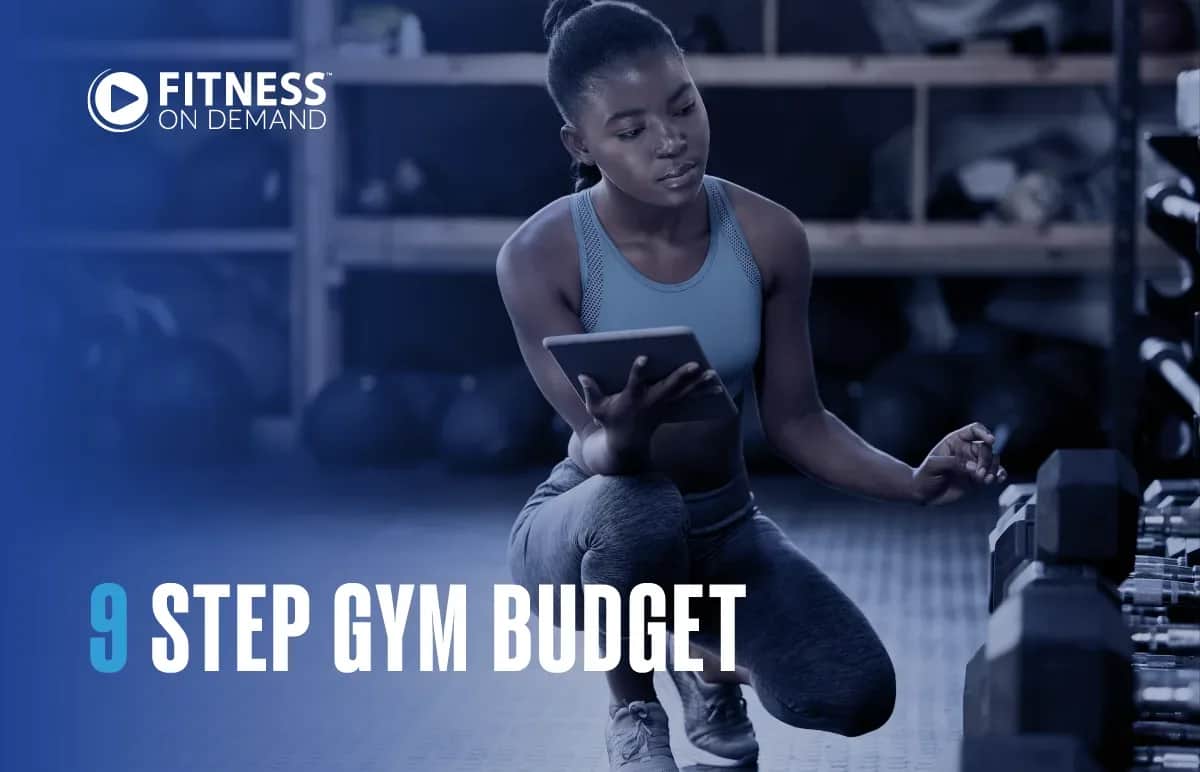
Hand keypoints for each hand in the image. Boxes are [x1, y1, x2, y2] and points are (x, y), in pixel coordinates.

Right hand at [577, 355, 715, 452]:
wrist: (626, 445)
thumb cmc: (610, 421)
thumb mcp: (596, 409)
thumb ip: (590, 391)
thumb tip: (581, 375)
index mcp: (631, 399)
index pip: (634, 382)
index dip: (638, 370)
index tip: (643, 357)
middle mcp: (650, 402)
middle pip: (668, 388)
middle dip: (681, 377)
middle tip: (694, 365)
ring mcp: (663, 407)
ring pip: (684, 394)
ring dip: (699, 385)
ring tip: (713, 374)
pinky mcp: (671, 409)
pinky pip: (690, 400)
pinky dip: (704, 393)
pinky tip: (718, 386)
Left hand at [911, 422, 1007, 505]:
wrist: (924, 493)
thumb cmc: (925, 476)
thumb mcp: (933, 466)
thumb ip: (952, 463)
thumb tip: (972, 467)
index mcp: (955, 441)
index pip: (974, 430)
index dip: (984, 432)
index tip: (990, 441)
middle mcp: (967, 450)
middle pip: (986, 447)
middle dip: (986, 460)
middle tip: (979, 474)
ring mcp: (974, 464)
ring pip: (993, 460)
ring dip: (993, 469)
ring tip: (986, 480)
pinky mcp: (978, 477)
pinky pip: (994, 473)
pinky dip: (999, 475)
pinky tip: (998, 479)